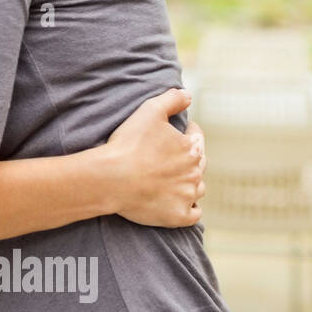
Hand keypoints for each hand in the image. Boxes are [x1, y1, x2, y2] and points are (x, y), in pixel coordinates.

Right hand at [103, 88, 205, 227]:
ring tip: (177, 181)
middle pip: (199, 164)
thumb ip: (172, 99)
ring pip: (198, 189)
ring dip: (191, 184)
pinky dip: (190, 209)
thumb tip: (189, 95)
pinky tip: (183, 204)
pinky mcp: (177, 216)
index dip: (190, 132)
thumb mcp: (149, 111)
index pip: (198, 137)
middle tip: (175, 158)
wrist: (111, 178)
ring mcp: (187, 196)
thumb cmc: (128, 144)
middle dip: (190, 159)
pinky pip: (193, 214)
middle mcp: (194, 173)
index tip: (184, 131)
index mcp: (191, 148)